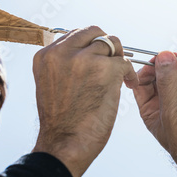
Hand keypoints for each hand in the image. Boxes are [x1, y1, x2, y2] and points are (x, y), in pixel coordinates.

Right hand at [32, 26, 137, 176]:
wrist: (65, 144)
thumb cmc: (61, 121)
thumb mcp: (51, 84)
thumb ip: (62, 64)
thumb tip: (84, 52)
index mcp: (46, 55)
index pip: (75, 34)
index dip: (90, 45)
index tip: (99, 58)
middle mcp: (62, 52)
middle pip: (94, 32)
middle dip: (106, 46)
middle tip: (113, 63)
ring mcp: (84, 59)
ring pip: (112, 44)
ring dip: (119, 58)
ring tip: (121, 76)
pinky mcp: (106, 69)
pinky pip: (125, 62)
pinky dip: (129, 74)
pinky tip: (127, 85)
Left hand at [133, 51, 176, 176]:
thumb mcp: (172, 113)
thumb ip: (168, 83)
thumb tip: (164, 57)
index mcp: (152, 110)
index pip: (142, 83)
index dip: (146, 68)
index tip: (155, 58)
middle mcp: (168, 104)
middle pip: (162, 74)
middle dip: (166, 61)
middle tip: (172, 55)